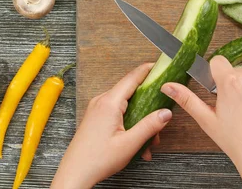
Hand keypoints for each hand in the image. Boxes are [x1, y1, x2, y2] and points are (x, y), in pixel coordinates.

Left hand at [52, 63, 171, 188]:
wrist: (75, 174)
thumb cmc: (96, 160)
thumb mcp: (129, 144)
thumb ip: (150, 126)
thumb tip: (166, 112)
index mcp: (109, 103)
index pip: (132, 77)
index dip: (148, 70)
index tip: (161, 65)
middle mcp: (102, 101)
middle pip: (132, 93)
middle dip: (149, 107)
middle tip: (160, 121)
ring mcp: (97, 109)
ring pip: (127, 106)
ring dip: (140, 121)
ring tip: (148, 142)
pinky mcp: (96, 118)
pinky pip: (118, 114)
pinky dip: (130, 125)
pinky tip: (136, 143)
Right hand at [161, 56, 241, 188]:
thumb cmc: (235, 141)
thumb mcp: (206, 120)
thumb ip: (186, 99)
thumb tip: (168, 86)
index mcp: (229, 81)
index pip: (217, 61)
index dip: (215, 74)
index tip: (217, 89)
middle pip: (235, 71)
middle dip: (232, 84)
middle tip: (232, 107)